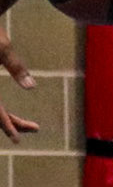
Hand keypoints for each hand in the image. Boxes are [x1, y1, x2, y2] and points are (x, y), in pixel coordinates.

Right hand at [0, 27, 38, 141]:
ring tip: (29, 125)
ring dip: (8, 119)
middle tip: (34, 128)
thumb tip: (31, 86)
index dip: (6, 125)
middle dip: (13, 123)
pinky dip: (1, 111)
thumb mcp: (2, 47)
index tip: (17, 139)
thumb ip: (16, 67)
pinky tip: (11, 116)